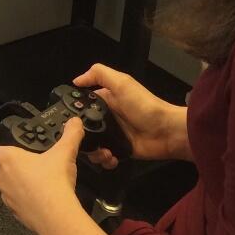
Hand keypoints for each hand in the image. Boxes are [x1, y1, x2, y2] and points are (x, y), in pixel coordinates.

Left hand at [0, 119, 84, 233]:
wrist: (56, 216)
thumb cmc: (53, 181)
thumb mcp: (65, 152)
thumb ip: (70, 135)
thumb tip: (75, 121)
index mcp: (8, 159)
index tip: (6, 151)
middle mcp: (2, 178)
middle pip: (4, 169)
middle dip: (18, 168)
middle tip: (37, 167)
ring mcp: (7, 197)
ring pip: (11, 187)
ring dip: (22, 185)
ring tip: (43, 184)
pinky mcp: (15, 213)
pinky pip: (19, 203)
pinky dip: (28, 202)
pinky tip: (45, 200)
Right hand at [73, 64, 189, 168]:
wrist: (168, 132)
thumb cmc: (144, 106)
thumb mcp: (122, 83)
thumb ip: (99, 75)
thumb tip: (76, 80)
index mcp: (107, 100)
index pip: (82, 105)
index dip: (73, 112)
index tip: (66, 122)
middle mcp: (108, 118)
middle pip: (84, 128)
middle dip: (80, 136)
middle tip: (79, 142)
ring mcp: (113, 136)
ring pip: (92, 145)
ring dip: (92, 152)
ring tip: (101, 153)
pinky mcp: (120, 151)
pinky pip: (105, 157)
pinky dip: (104, 160)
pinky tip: (110, 158)